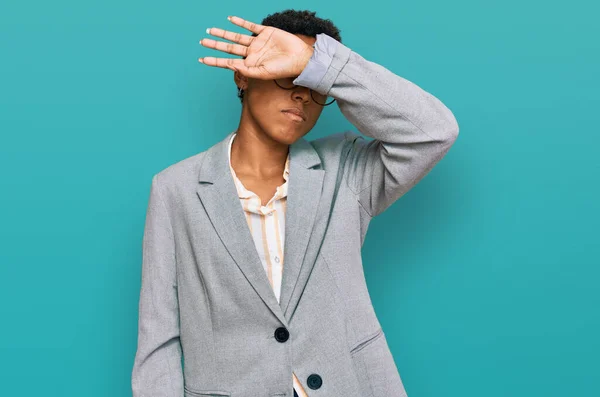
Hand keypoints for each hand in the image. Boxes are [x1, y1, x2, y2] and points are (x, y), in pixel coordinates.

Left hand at [198, 16, 313, 79]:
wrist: (300, 58)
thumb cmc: (283, 69)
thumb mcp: (263, 73)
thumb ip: (247, 70)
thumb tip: (231, 66)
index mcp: (250, 64)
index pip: (228, 62)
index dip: (215, 61)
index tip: (202, 59)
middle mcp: (251, 53)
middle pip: (228, 48)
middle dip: (215, 45)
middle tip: (202, 41)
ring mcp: (257, 42)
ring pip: (235, 37)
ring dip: (223, 33)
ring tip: (210, 30)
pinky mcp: (265, 32)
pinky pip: (250, 26)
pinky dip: (240, 22)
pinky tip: (230, 19)